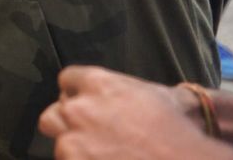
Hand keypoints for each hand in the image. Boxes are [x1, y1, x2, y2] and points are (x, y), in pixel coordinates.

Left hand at [39, 66, 213, 159]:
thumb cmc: (178, 132)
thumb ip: (130, 90)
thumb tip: (141, 92)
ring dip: (76, 153)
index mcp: (97, 84)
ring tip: (100, 158)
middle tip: (90, 139)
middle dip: (67, 126)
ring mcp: (72, 143)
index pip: (67, 80)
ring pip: (60, 147)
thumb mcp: (159, 96)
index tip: (88, 108)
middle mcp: (78, 109)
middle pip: (53, 115)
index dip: (77, 94)